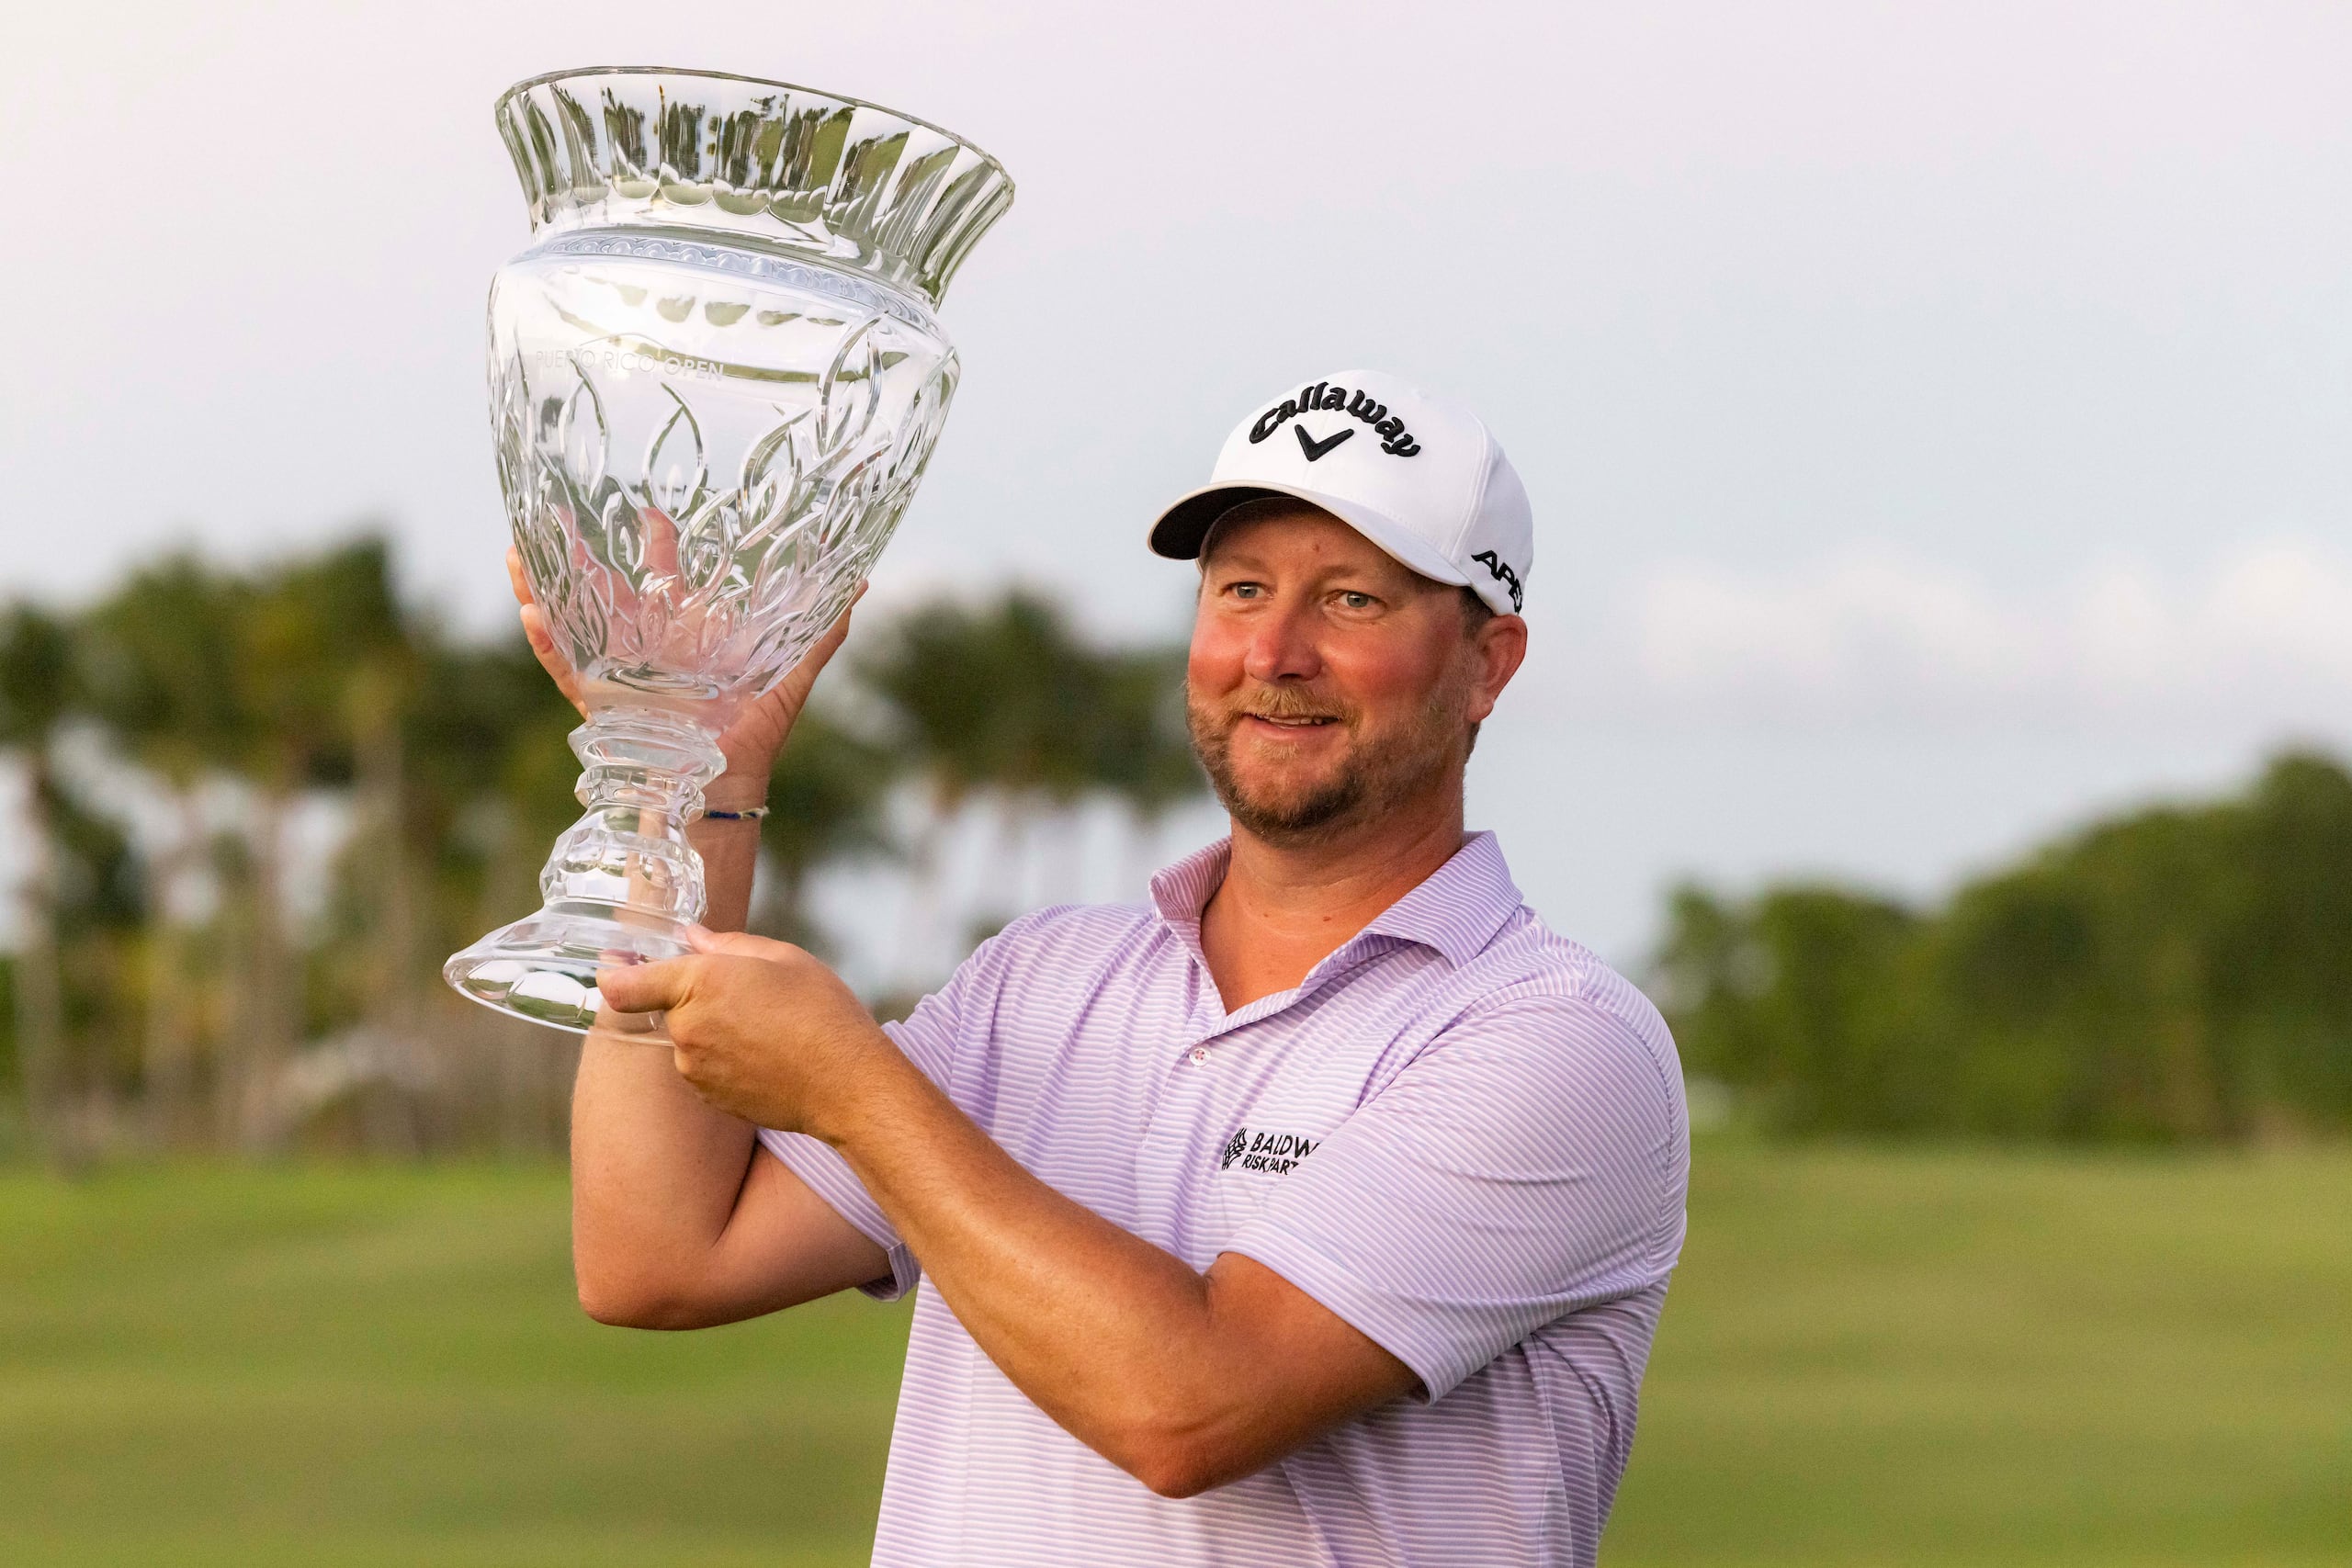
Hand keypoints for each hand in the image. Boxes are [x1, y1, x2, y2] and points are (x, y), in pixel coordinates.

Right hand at [508, 547, 863, 802]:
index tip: (650, 507)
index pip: (667, 573)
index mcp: (687, 632)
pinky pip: (564, 666)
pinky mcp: (600, 702)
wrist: (724, 789)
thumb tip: (859, 584)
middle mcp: (646, 646)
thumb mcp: (789, 675)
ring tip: (517, 552)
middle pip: (605, 588)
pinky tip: (531, 610)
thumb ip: (821, 631)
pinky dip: (546, 640)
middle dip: (579, 552)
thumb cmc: (755, 734)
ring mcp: (618, 672)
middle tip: (555, 514)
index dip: (658, 540)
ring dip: (543, 585)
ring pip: (572, 618)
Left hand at [596, 926, 900, 1138]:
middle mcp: (688, 1029)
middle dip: (698, 999)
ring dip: (714, 1031)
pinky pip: (704, 1068)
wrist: (846, 1085)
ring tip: (769, 1030)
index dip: (614, 974)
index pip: (627, 984)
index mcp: (701, 983)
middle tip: (750, 996)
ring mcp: (695, 1069)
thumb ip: (728, 945)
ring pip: (690, 1039)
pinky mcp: (709, 1097)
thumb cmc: (822, 1013)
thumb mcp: (784, 959)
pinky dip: (725, 1060)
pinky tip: (767, 1056)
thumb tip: (692, 938)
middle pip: (670, 1008)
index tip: (614, 965)